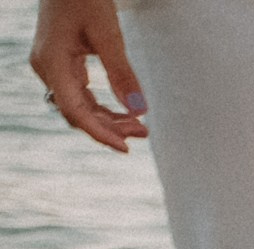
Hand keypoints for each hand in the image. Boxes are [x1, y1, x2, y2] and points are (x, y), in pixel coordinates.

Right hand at [28, 0, 146, 152]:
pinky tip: (124, 111)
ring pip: (79, 105)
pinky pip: (80, 94)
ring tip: (139, 126)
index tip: (125, 148)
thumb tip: (139, 109)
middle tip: (143, 133)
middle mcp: (47, 68)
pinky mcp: (62, 63)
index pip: (75, 111)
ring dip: (108, 118)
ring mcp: (52, 66)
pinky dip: (102, 106)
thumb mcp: (108, 33)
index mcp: (52, 63)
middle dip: (110, 126)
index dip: (100, 133)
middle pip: (77, 112)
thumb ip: (122, 72)